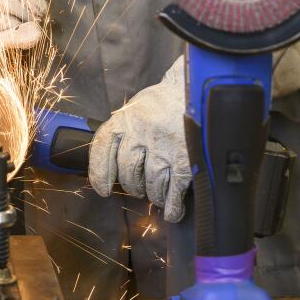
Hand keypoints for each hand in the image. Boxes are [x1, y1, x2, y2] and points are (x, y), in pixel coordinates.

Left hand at [88, 56, 191, 221]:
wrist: (200, 89)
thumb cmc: (165, 103)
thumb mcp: (137, 108)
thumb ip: (123, 131)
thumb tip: (112, 163)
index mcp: (125, 119)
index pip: (102, 149)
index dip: (100, 174)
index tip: (103, 190)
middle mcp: (141, 133)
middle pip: (128, 172)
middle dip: (132, 185)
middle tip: (138, 189)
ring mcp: (164, 147)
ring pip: (151, 184)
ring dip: (153, 195)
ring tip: (156, 194)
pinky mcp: (186, 161)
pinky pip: (174, 191)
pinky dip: (172, 206)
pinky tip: (172, 211)